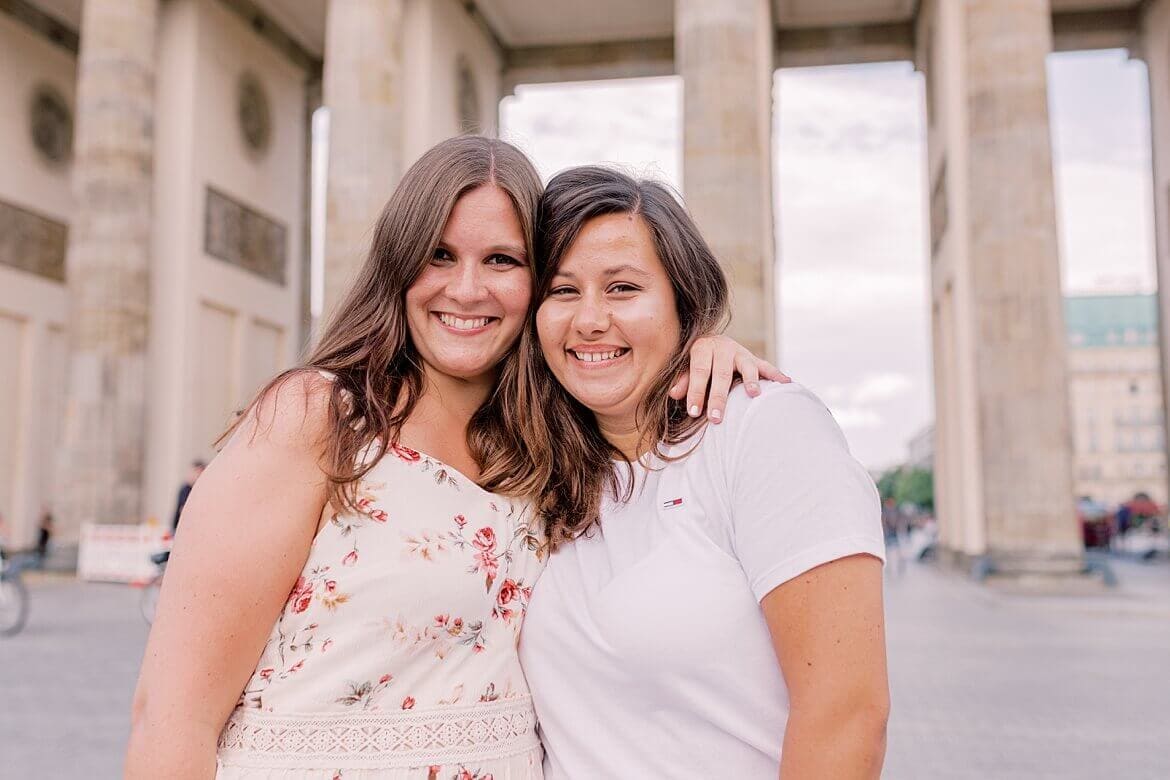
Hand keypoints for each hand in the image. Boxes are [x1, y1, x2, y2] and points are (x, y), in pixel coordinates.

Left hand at [669, 335, 790, 423]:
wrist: (711, 342)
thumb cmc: (695, 361)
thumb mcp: (685, 367)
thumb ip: (682, 380)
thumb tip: (674, 394)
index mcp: (703, 347)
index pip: (699, 370)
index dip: (695, 391)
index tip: (693, 413)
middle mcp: (723, 346)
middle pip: (721, 373)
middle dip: (718, 397)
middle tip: (716, 418)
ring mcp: (741, 352)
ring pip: (747, 366)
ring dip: (751, 381)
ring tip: (753, 395)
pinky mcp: (753, 358)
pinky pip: (766, 366)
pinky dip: (776, 374)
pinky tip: (787, 383)